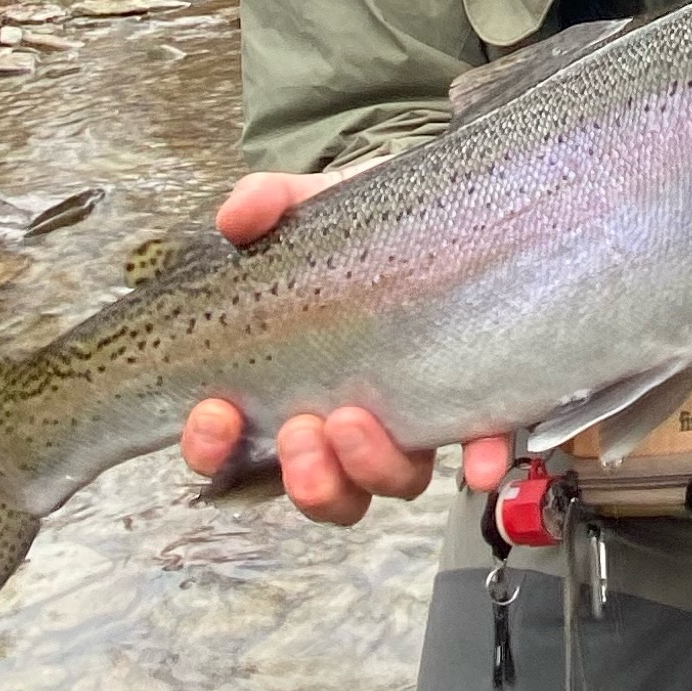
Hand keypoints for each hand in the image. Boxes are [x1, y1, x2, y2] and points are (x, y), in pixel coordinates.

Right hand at [180, 170, 515, 528]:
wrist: (436, 203)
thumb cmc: (357, 226)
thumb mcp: (307, 205)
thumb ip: (266, 203)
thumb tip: (235, 219)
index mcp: (288, 385)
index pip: (233, 447)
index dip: (213, 449)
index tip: (215, 415)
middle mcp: (344, 422)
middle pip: (319, 487)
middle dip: (305, 475)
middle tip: (302, 429)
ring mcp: (408, 422)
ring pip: (388, 480)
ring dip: (369, 468)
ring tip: (356, 422)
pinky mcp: (471, 406)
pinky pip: (479, 452)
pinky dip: (478, 463)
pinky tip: (479, 461)